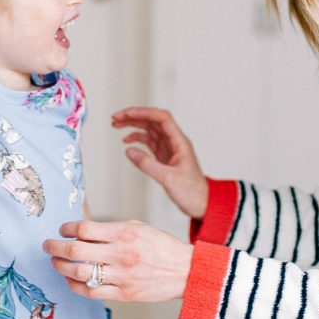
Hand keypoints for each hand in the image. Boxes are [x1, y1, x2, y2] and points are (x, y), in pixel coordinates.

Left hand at [44, 218, 194, 303]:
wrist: (187, 271)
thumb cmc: (162, 247)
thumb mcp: (138, 227)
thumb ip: (110, 228)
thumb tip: (81, 229)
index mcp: (125, 233)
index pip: (84, 228)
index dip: (66, 228)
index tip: (62, 230)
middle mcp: (121, 254)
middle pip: (75, 251)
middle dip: (55, 247)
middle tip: (47, 246)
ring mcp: (122, 276)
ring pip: (79, 273)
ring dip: (61, 267)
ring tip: (56, 262)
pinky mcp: (124, 294)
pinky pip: (91, 292)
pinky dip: (75, 285)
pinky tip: (70, 279)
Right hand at [111, 105, 209, 219]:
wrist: (203, 205)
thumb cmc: (192, 192)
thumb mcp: (168, 179)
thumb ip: (147, 164)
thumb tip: (129, 150)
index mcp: (180, 142)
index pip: (161, 118)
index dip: (143, 113)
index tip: (127, 114)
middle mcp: (175, 142)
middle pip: (153, 121)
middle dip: (134, 117)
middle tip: (116, 118)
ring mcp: (169, 149)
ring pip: (150, 130)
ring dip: (134, 126)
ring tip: (116, 126)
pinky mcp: (165, 157)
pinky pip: (149, 143)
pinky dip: (137, 140)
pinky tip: (127, 142)